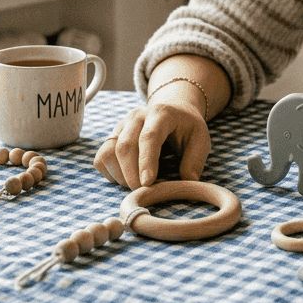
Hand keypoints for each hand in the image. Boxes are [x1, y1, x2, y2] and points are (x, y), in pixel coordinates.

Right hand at [93, 95, 209, 188]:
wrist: (173, 110)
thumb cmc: (187, 128)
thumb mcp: (201, 139)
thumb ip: (194, 160)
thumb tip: (186, 183)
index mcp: (161, 113)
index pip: (149, 136)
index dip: (147, 161)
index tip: (148, 183)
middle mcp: (136, 116)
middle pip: (125, 146)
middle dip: (133, 175)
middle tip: (146, 192)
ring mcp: (121, 125)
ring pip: (109, 152)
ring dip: (121, 176)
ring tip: (139, 184)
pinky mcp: (111, 136)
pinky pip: (102, 158)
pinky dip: (111, 173)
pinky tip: (129, 177)